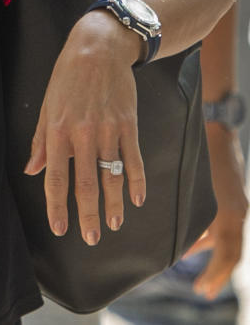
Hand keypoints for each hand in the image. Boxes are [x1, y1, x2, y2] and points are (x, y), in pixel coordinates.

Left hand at [25, 12, 145, 244]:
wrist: (98, 47)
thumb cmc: (67, 76)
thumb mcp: (47, 104)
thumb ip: (40, 140)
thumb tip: (30, 170)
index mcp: (58, 129)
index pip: (56, 176)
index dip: (57, 205)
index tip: (60, 228)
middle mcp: (83, 133)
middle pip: (86, 183)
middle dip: (88, 214)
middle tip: (90, 238)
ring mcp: (109, 130)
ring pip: (112, 177)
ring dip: (113, 205)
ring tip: (113, 225)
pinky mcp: (128, 124)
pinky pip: (134, 160)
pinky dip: (137, 182)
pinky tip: (137, 199)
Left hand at [188, 127, 246, 298]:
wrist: (217, 123)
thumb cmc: (201, 149)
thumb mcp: (192, 182)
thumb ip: (189, 210)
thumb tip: (177, 237)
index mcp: (228, 211)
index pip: (228, 252)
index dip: (215, 272)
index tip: (201, 289)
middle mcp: (237, 210)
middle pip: (231, 252)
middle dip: (217, 272)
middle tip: (202, 290)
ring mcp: (237, 203)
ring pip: (229, 240)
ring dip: (214, 257)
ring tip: (199, 275)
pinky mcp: (233, 196)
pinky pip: (226, 226)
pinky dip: (213, 239)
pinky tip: (196, 243)